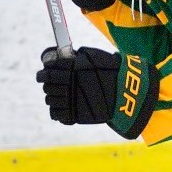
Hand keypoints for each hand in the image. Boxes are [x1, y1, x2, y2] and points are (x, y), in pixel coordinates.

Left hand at [35, 46, 155, 138]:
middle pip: (47, 85)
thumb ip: (76, 57)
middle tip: (48, 83)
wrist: (128, 92)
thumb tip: (58, 56)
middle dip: (46, 83)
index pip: (49, 70)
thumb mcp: (94, 57)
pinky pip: (56, 114)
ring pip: (50, 99)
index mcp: (72, 68)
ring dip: (51, 96)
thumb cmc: (113, 71)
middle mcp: (70, 83)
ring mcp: (72, 100)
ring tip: (57, 95)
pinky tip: (61, 107)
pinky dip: (56, 111)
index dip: (44, 72)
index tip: (43, 73)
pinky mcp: (75, 115)